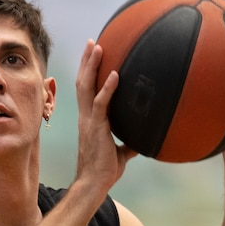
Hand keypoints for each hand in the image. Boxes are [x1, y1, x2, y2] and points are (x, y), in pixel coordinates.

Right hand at [73, 40, 136, 192]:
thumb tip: (142, 142)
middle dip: (86, 61)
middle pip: (82, 82)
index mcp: (90, 120)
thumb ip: (128, 144)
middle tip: (91, 42)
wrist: (94, 183)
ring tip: (97, 47)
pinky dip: (107, 88)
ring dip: (91, 66)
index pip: (86, 91)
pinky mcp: (96, 127)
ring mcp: (89, 120)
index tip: (91, 56)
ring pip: (86, 87)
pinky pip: (101, 103)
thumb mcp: (120, 154)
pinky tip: (115, 74)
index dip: (87, 72)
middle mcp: (86, 116)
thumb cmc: (104, 171)